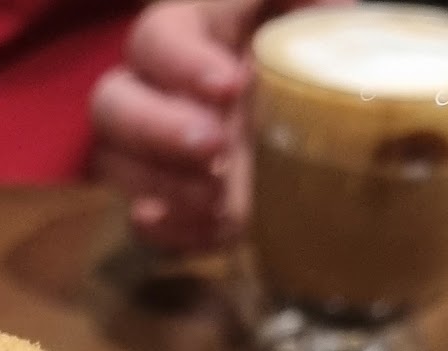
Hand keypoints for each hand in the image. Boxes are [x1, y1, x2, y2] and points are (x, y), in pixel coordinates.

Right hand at [89, 0, 348, 253]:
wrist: (298, 117)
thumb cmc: (289, 51)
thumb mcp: (288, 15)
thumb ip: (301, 7)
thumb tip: (335, 15)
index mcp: (180, 33)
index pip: (156, 40)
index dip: (185, 65)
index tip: (232, 86)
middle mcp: (144, 90)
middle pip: (112, 106)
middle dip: (159, 130)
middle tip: (215, 149)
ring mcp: (140, 150)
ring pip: (116, 167)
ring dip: (167, 186)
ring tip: (220, 197)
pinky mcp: (155, 199)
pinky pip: (144, 222)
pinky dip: (177, 231)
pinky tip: (216, 228)